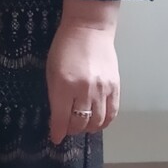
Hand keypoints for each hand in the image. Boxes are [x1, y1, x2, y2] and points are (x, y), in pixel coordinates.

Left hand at [46, 14, 119, 143]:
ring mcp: (102, 89)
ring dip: (88, 128)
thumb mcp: (51, 70)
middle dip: (72, 130)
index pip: (61, 118)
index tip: (56, 138)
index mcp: (64, 85)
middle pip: (80, 123)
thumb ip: (54, 95)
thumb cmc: (65, 47)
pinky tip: (98, 121)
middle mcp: (84, 90)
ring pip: (98, 122)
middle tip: (68, 129)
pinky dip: (105, 122)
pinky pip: (113, 113)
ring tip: (82, 126)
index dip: (58, 132)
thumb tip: (57, 117)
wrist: (89, 29)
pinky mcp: (116, 87)